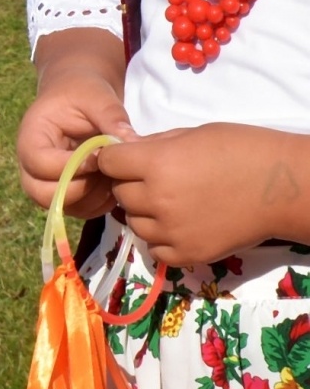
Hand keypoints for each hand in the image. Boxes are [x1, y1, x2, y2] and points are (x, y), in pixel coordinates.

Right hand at [17, 30, 134, 216]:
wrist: (78, 95)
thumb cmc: (83, 92)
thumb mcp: (97, 96)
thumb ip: (111, 117)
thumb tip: (130, 143)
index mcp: (31, 136)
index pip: (40, 163)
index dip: (71, 166)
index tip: (100, 156)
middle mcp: (30, 163)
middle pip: (40, 193)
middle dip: (78, 190)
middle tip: (106, 173)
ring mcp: (44, 180)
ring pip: (58, 206)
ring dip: (90, 199)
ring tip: (113, 178)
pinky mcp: (62, 190)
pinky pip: (75, 210)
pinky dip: (96, 205)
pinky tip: (113, 184)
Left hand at [99, 123, 309, 266]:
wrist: (282, 187)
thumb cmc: (241, 150)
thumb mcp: (191, 134)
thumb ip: (153, 145)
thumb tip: (123, 150)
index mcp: (156, 164)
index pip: (107, 162)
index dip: (114, 158)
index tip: (126, 159)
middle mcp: (157, 200)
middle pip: (120, 194)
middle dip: (130, 184)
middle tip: (154, 180)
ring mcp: (171, 231)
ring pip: (133, 222)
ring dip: (144, 213)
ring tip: (170, 202)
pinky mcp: (187, 254)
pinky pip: (154, 248)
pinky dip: (160, 238)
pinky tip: (178, 224)